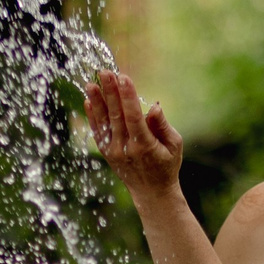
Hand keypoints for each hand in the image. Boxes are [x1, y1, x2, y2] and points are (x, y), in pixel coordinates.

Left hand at [84, 69, 181, 199]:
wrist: (151, 192)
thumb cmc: (167, 164)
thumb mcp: (174, 145)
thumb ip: (163, 125)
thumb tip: (154, 106)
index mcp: (144, 145)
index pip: (133, 116)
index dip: (127, 96)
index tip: (123, 77)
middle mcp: (125, 148)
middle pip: (116, 116)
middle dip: (110, 92)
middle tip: (105, 72)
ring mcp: (113, 151)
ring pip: (103, 122)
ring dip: (97, 101)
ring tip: (91, 82)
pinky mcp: (106, 152)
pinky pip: (97, 131)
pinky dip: (92, 116)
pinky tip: (88, 100)